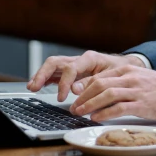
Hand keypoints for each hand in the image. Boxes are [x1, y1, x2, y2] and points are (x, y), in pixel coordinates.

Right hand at [27, 51, 143, 101]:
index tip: (62, 97)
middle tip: (34, 87)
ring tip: (31, 87)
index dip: (64, 83)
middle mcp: (78, 59)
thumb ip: (93, 83)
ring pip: (52, 66)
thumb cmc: (119, 71)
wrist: (124, 67)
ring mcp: (73, 65)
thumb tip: (75, 90)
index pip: (71, 68)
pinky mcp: (70, 72)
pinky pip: (54, 73)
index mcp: (89, 58)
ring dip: (40, 75)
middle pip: (55, 62)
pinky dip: (44, 79)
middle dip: (43, 74)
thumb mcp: (111, 77)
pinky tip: (36, 86)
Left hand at [69, 65, 155, 121]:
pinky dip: (105, 113)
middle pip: (100, 84)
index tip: (75, 97)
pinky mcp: (141, 104)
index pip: (99, 77)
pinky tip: (97, 118)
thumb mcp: (136, 77)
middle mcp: (129, 78)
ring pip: (107, 95)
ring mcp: (136, 91)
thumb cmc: (155, 87)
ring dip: (91, 105)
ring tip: (81, 113)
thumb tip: (96, 90)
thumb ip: (118, 81)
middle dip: (83, 97)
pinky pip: (119, 108)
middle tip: (74, 107)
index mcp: (126, 70)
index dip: (84, 88)